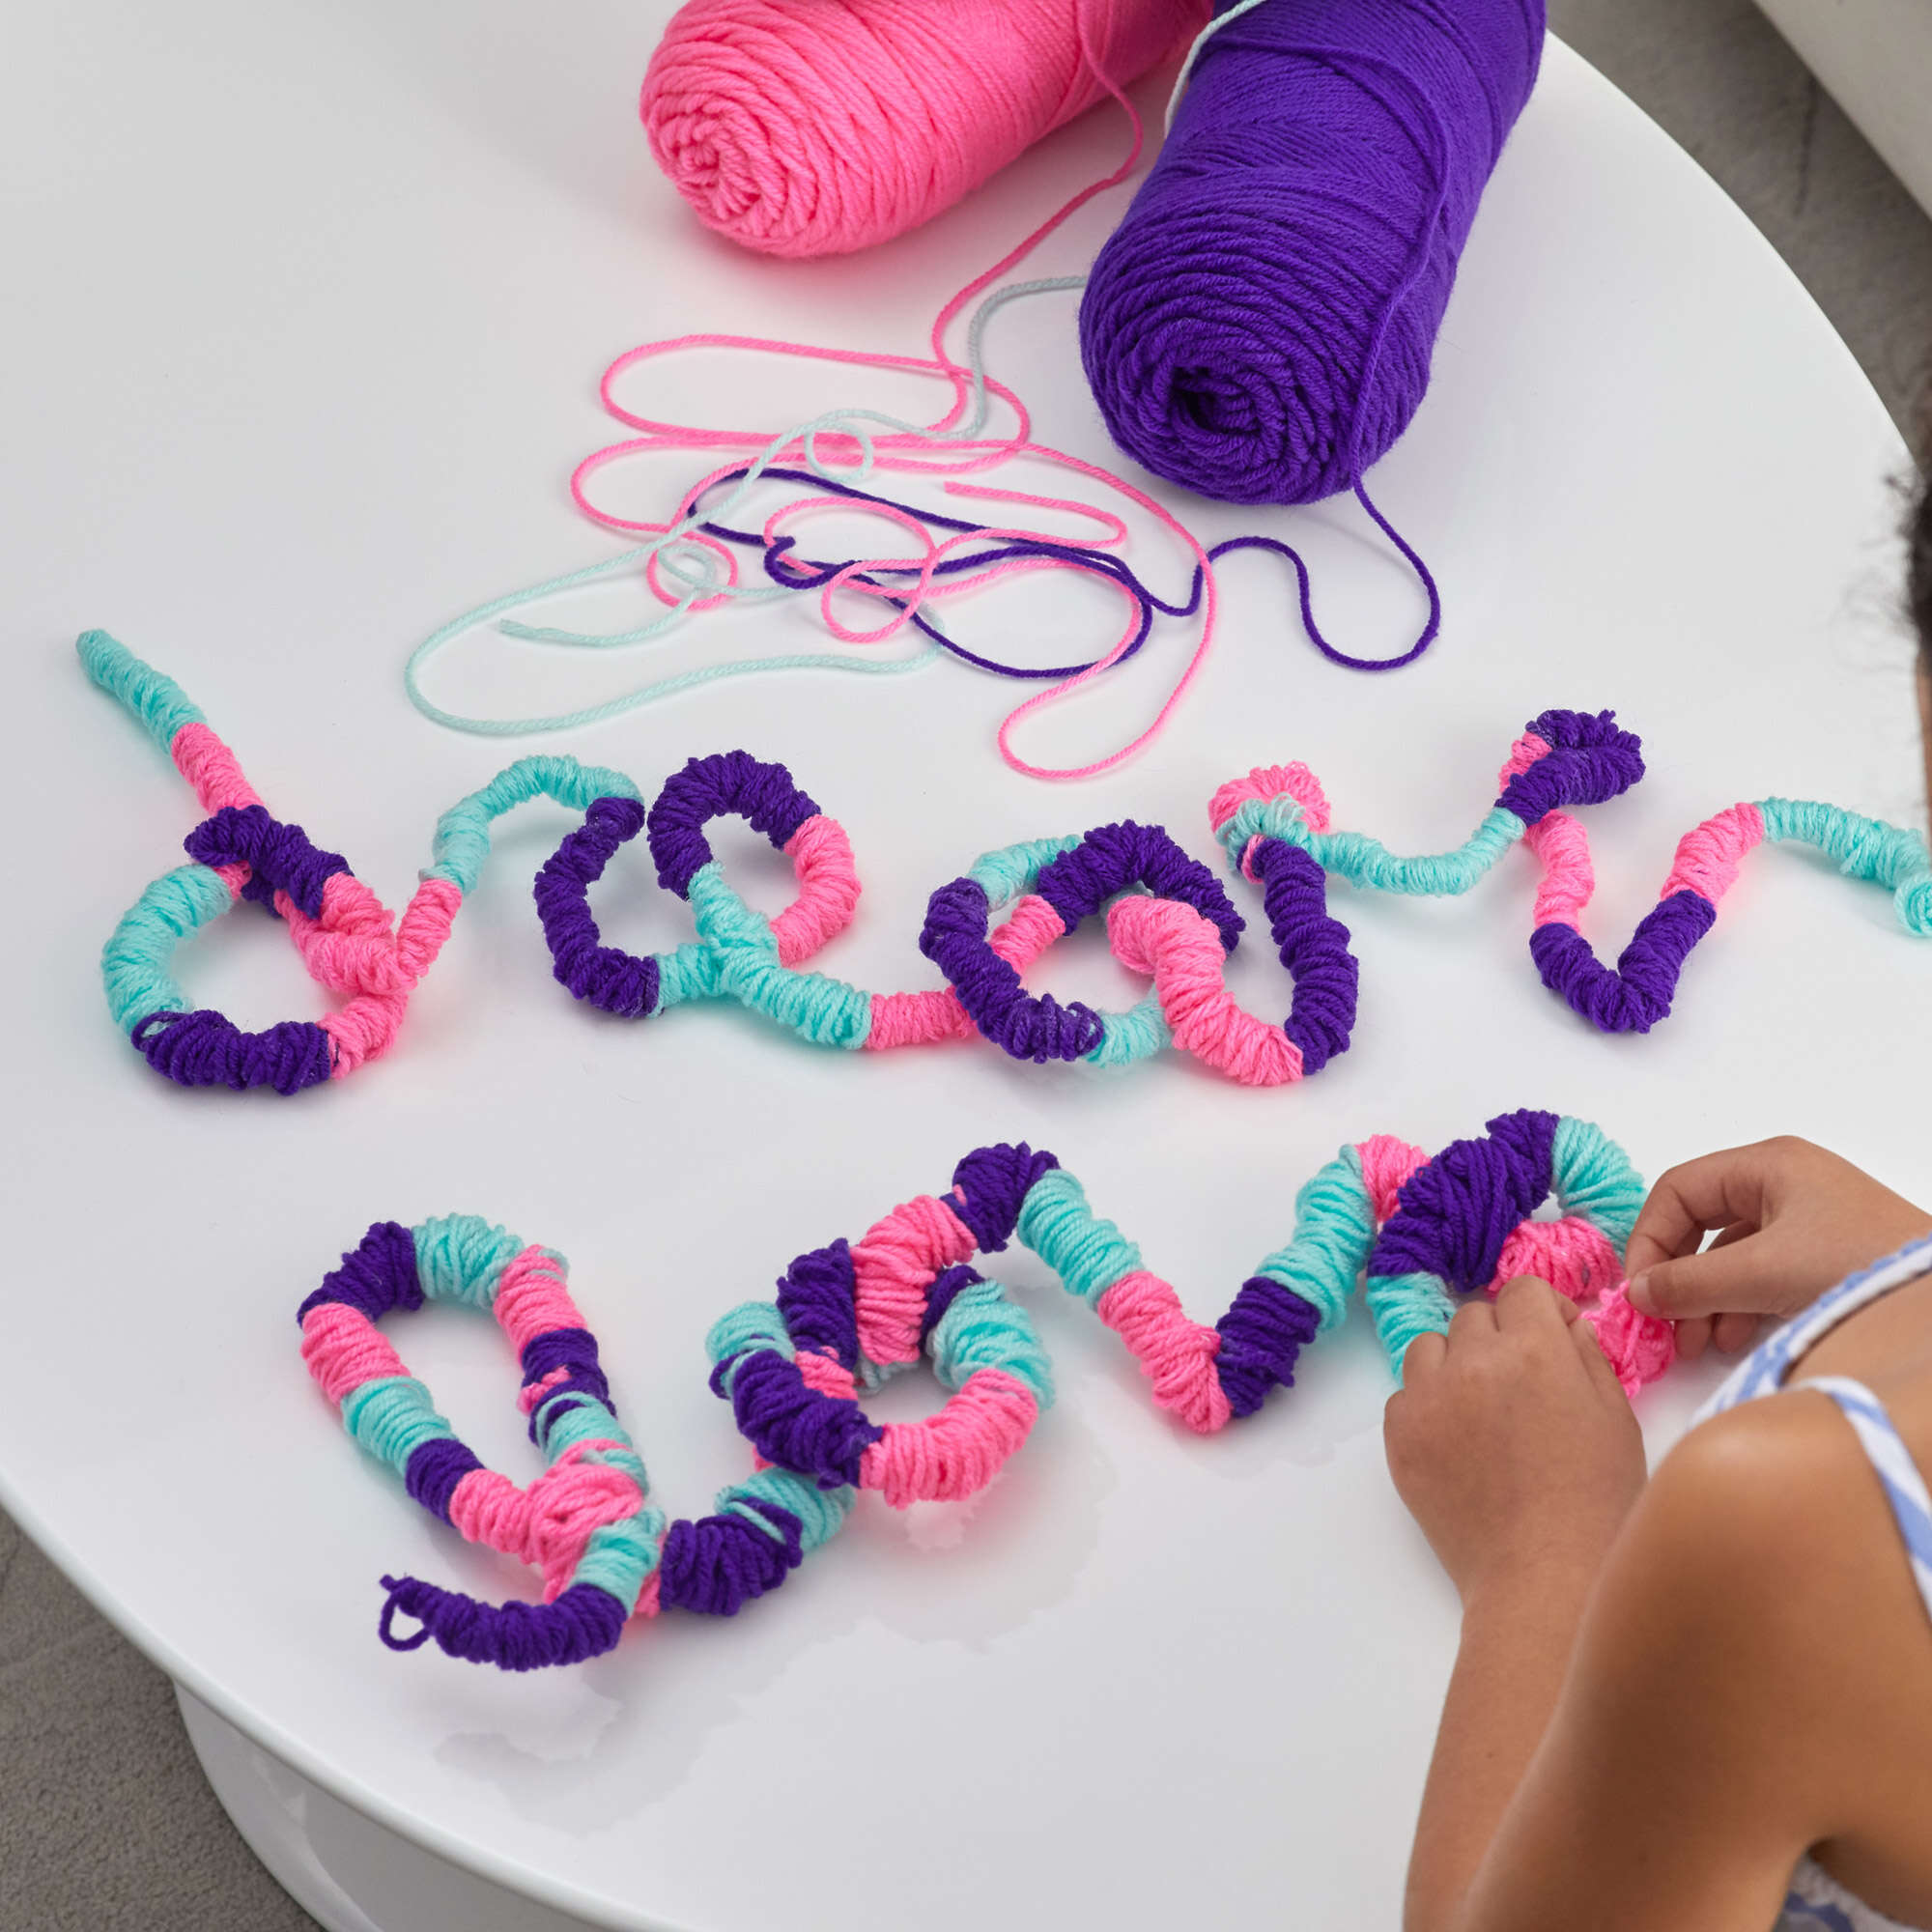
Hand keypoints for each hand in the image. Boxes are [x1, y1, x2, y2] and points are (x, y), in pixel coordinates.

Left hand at [1384, 1277, 1645, 1604]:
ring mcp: (1429, 1396)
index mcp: (1534, 1347)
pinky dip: (1427, 1408)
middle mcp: (1474, 1359)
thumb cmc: (1597, 1500)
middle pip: (1475, 1316)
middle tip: (1521, 1386)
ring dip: (1454, 1365)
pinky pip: (1405, 1395)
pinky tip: (1458, 1445)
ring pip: (1430, 1347)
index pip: (1523, 1290)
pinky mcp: (1399, 1434)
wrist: (1546, 1573)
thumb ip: (1585, 1356)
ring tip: (1482, 1412)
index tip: (1550, 1340)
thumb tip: (1564, 1325)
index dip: (1540, 1312)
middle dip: (1499, 1339)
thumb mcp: (1615, 1416)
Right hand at [1624, 1137, 1931, 1359]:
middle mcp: (1782, 1182)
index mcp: (1766, 1164)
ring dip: (1704, 1298)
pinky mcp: (1823, 1252)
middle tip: (1663, 1320)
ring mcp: (1805, 1218)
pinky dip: (1737, 1303)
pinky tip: (1730, 1338)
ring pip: (1729, 1253)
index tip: (1641, 1290)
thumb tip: (1636, 1294)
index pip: (1677, 1191)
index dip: (1650, 1239)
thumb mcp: (1761, 1274)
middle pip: (1700, 1222)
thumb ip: (1689, 1284)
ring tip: (1694, 1343)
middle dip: (1678, 1275)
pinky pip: (1759, 1271)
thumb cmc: (1854, 1266)